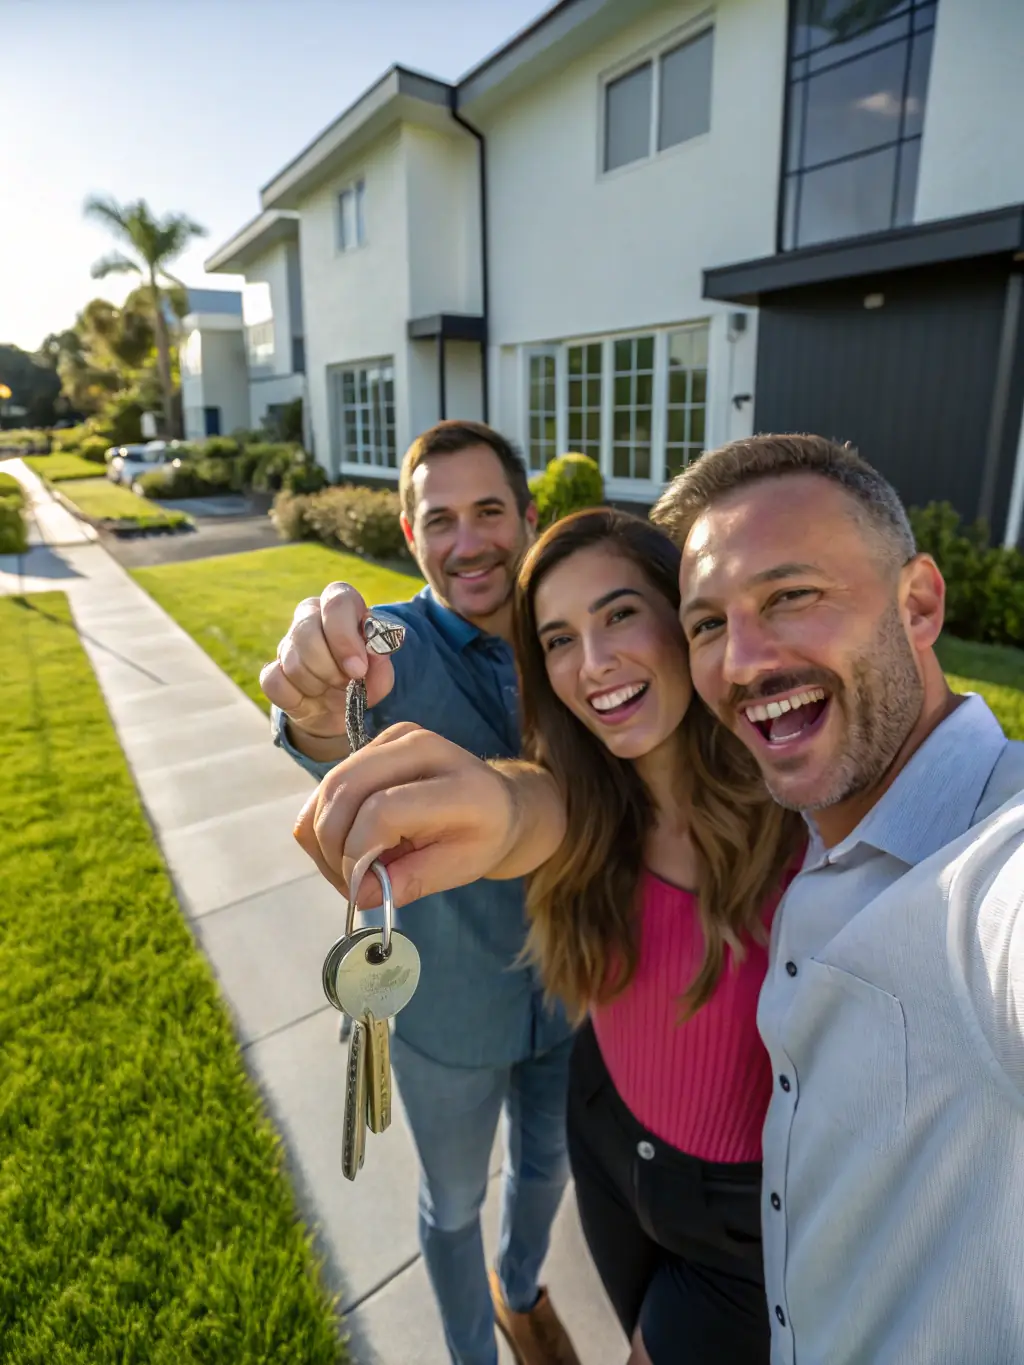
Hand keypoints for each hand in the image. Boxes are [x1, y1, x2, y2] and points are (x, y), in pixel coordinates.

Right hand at [260, 582, 396, 744]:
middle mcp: (310, 615)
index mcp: (341, 606)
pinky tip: (310, 697)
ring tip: (331, 689)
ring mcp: (287, 642)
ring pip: (292, 661)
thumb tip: (372, 652)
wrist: (340, 711)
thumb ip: (380, 662)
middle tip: (346, 683)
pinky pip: (274, 681)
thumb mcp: (380, 675)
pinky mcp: (271, 669)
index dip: (344, 637)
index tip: (358, 669)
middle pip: (306, 631)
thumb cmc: (362, 682)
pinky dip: (295, 697)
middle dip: (330, 668)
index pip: (336, 602)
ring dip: (317, 685)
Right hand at [291, 723, 566, 906]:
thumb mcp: (461, 869)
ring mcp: (394, 738)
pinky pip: (327, 785)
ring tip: (347, 870)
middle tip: (347, 885)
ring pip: (328, 787)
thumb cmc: (483, 838)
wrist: (498, 801)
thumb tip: (359, 892)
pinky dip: (322, 822)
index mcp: (458, 782)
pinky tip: (345, 847)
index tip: (360, 890)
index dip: (358, 854)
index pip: (383, 811)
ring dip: (322, 837)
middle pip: (345, 790)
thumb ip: (412, 881)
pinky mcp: (374, 743)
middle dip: (332, 846)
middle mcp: (422, 746)